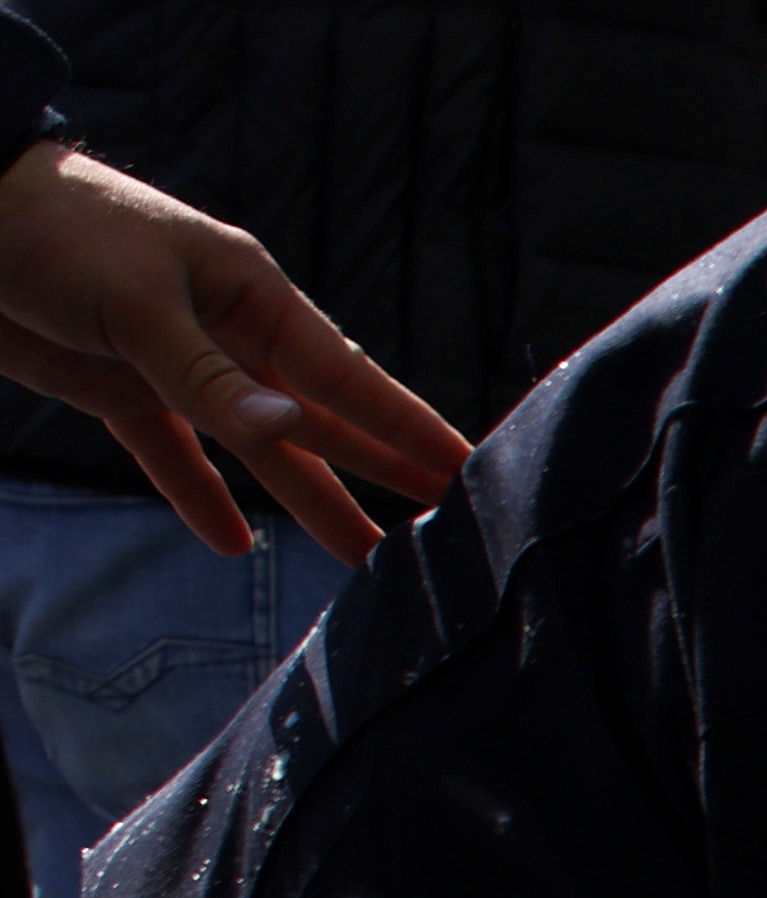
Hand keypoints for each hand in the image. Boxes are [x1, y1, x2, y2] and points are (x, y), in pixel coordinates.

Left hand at [0, 138, 462, 561]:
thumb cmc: (54, 229)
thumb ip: (211, 377)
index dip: (408, 427)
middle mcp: (226, 334)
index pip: (347, 376)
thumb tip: (290, 428)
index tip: (469, 468)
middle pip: (319, 418)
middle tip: (448, 520)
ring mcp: (175, 366)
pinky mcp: (119, 389)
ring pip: (260, 448)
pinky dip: (199, 495)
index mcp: (249, 296)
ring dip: (310, 500)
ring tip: (367, 556)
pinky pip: (173, 454)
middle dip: (383, 469)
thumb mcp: (138, 302)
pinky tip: (232, 540)